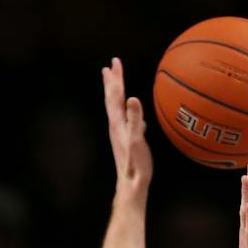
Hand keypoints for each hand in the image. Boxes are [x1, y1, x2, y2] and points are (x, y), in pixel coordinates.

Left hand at [102, 57, 152, 201]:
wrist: (131, 186)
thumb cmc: (136, 165)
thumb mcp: (137, 140)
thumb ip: (135, 119)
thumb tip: (132, 98)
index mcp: (117, 123)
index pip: (115, 95)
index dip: (116, 78)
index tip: (115, 61)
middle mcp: (115, 126)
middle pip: (112, 99)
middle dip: (112, 82)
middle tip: (110, 66)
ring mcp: (119, 134)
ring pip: (116, 109)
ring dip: (115, 95)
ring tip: (115, 85)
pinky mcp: (126, 141)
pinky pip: (125, 119)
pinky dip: (126, 110)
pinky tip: (132, 113)